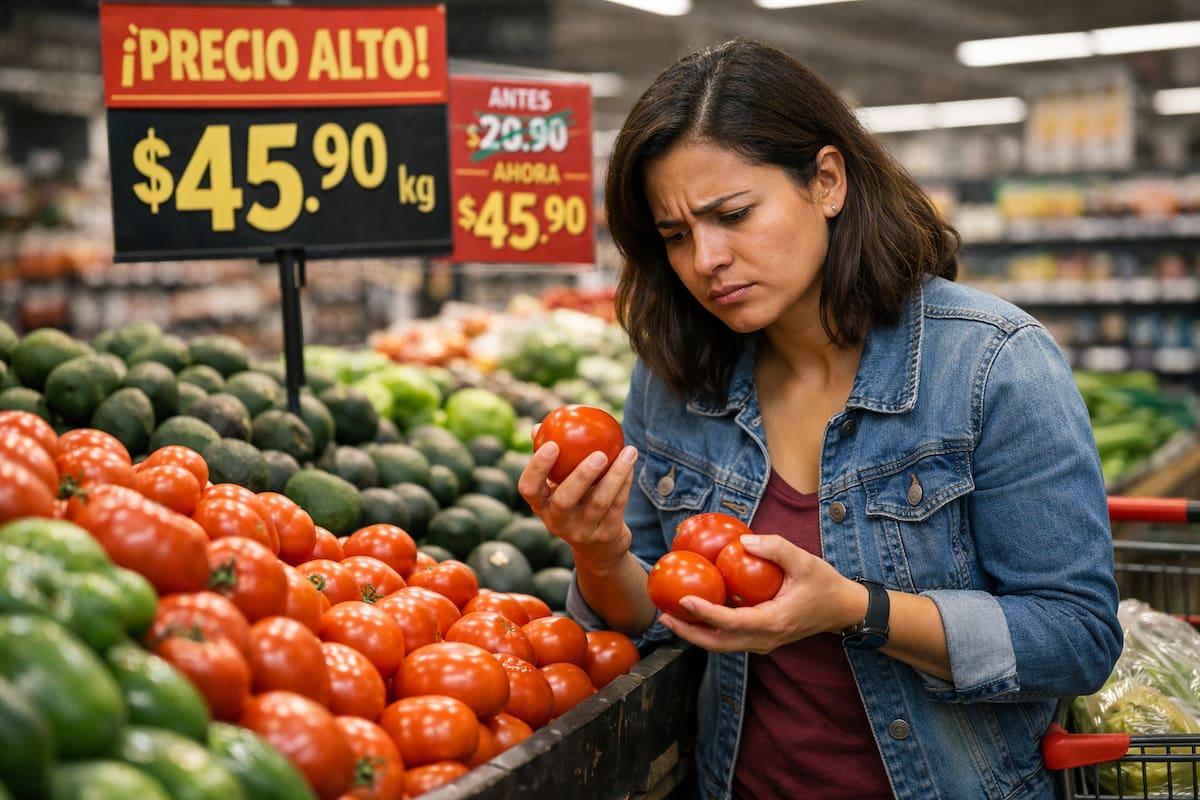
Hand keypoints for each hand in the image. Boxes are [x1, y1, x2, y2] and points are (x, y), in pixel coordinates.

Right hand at [517, 437, 639, 571]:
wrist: (597, 547)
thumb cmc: (574, 502)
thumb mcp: (559, 485)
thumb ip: (551, 457)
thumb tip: (539, 426)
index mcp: (541, 505)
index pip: (529, 488)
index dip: (537, 468)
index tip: (553, 445)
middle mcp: (557, 522)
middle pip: (565, 500)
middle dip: (582, 475)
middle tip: (600, 454)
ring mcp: (582, 532)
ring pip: (599, 502)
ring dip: (616, 475)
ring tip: (628, 451)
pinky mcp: (605, 535)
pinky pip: (618, 505)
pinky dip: (626, 482)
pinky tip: (631, 463)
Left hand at [657, 533, 860, 652]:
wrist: (841, 609)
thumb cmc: (824, 584)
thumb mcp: (805, 561)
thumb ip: (776, 548)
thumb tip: (742, 540)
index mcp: (774, 622)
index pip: (732, 623)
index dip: (706, 613)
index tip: (684, 599)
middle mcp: (765, 639)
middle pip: (718, 643)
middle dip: (688, 632)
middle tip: (663, 616)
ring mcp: (762, 642)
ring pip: (721, 644)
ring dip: (694, 633)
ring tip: (670, 616)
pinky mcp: (760, 638)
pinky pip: (729, 638)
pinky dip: (708, 629)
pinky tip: (694, 611)